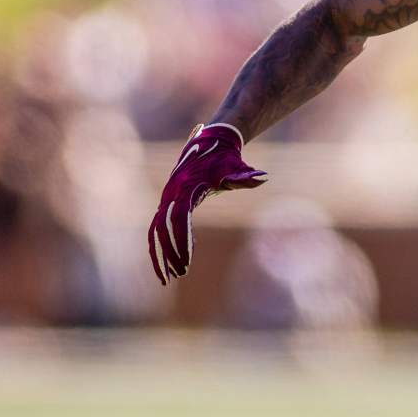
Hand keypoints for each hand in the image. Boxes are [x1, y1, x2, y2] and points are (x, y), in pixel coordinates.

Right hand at [147, 123, 266, 284]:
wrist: (213, 138)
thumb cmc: (225, 156)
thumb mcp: (236, 166)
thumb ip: (244, 176)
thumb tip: (261, 179)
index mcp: (185, 187)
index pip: (178, 220)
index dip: (180, 242)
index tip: (186, 263)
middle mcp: (171, 193)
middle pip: (162, 228)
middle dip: (168, 253)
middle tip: (178, 275)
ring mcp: (168, 197)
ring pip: (156, 230)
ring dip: (161, 252)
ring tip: (169, 277)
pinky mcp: (170, 201)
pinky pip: (160, 226)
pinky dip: (164, 243)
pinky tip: (177, 260)